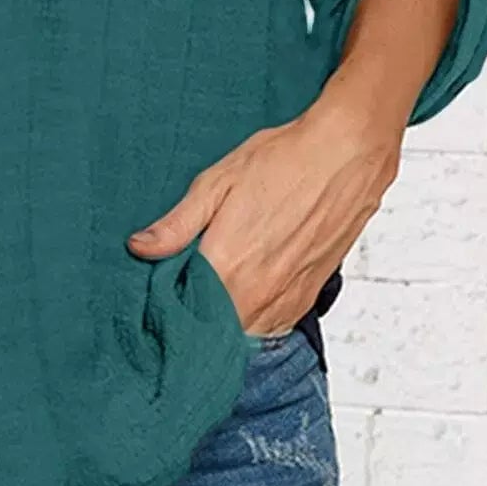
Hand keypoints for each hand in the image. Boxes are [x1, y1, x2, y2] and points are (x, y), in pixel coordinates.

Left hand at [126, 84, 402, 333]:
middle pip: (211, 328)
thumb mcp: (217, 182)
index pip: (181, 310)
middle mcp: (256, 292)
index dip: (165, 303)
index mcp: (226, 265)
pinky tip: (247, 289)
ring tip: (218, 287)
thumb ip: (177, 224)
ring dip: (226, 319)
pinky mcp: (309, 297)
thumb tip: (140, 247)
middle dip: (194, 314)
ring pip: (242, 332)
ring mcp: (285, 299)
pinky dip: (255, 316)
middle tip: (185, 287)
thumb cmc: (284, 160)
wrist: (347, 154)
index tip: (158, 290)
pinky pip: (272, 326)